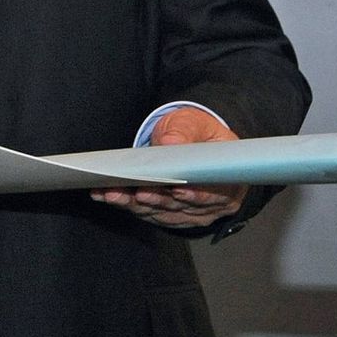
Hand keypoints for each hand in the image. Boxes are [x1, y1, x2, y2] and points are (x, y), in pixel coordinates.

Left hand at [89, 107, 246, 227]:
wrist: (189, 141)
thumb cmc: (197, 133)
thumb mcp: (194, 123)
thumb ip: (184, 131)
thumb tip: (171, 142)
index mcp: (228, 181)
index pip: (214, 194)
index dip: (195, 195)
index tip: (176, 191)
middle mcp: (211, 203)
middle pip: (182, 207)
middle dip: (157, 200)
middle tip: (137, 193)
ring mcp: (189, 212)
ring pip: (160, 213)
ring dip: (135, 204)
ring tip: (113, 194)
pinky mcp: (167, 214)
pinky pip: (147, 213)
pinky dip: (127, 204)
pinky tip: (108, 196)